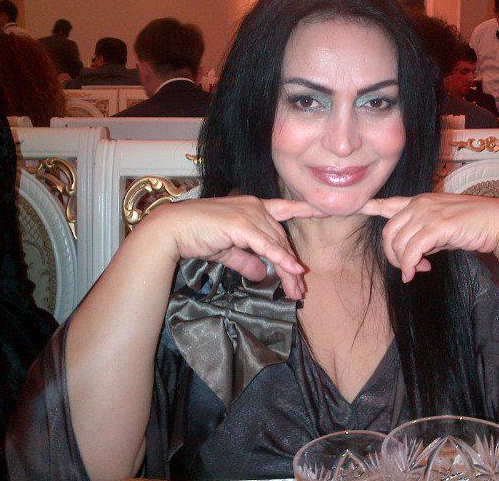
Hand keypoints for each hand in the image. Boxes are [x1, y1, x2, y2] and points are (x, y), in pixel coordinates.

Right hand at [148, 196, 325, 298]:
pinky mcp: (241, 225)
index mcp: (253, 207)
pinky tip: (293, 271)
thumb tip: (260, 274)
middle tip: (299, 291)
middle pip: (282, 238)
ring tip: (295, 292)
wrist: (172, 230)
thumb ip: (246, 260)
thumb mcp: (227, 250)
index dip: (306, 209)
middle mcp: (255, 206)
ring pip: (277, 245)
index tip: (326, 211)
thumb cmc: (197, 236)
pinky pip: (267, 246)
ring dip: (288, 270)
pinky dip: (282, 259)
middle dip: (291, 266)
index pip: (285, 209)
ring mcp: (249, 213)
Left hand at [361, 194, 498, 281]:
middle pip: (389, 232)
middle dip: (393, 255)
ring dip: (405, 263)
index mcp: (419, 201)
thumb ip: (423, 235)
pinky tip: (417, 273)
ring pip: (398, 243)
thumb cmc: (471, 226)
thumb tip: (411, 256)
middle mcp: (420, 204)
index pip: (390, 203)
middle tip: (409, 268)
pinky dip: (411, 266)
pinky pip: (412, 251)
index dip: (373, 206)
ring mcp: (428, 213)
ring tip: (419, 271)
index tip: (361, 207)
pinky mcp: (437, 226)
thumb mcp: (442, 228)